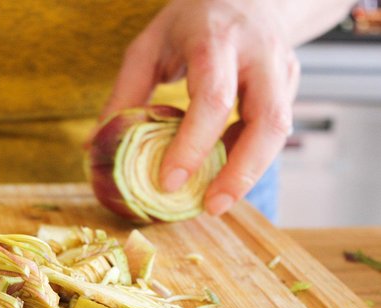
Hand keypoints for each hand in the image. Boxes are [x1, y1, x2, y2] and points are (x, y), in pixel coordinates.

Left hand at [101, 0, 340, 215]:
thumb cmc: (190, 22)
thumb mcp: (149, 46)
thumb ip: (125, 93)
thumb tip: (94, 144)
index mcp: (216, 39)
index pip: (212, 99)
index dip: (192, 145)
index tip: (169, 181)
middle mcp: (258, 54)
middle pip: (266, 121)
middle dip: (240, 172)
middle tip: (210, 207)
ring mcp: (281, 69)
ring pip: (280, 131)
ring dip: (249, 172)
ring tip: (216, 201)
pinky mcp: (289, 84)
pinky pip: (273, 129)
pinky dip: (249, 155)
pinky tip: (223, 170)